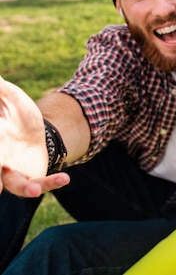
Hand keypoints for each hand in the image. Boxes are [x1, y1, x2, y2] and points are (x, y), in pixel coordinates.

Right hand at [0, 76, 69, 195]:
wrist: (34, 133)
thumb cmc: (15, 114)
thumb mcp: (9, 97)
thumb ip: (0, 88)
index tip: (0, 141)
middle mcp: (1, 162)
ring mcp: (16, 174)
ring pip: (17, 186)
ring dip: (26, 189)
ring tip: (34, 191)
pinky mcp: (34, 179)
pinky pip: (42, 184)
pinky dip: (52, 182)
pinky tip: (65, 178)